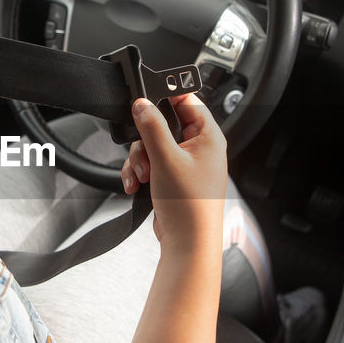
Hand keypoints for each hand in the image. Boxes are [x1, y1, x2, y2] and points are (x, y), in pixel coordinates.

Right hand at [120, 94, 226, 251]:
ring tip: (140, 176)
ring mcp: (186, 164)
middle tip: (144, 155)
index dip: (165, 99)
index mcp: (208, 137)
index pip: (188, 101)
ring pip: (153, 145)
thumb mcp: (166, 158)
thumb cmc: (190, 206)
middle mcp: (200, 149)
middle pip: (164, 125)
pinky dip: (140, 173)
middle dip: (145, 141)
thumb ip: (152, 127)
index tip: (145, 102)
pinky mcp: (173, 179)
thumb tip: (142, 104)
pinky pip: (151, 164)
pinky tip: (135, 185)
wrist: (188, 243)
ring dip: (140, 160)